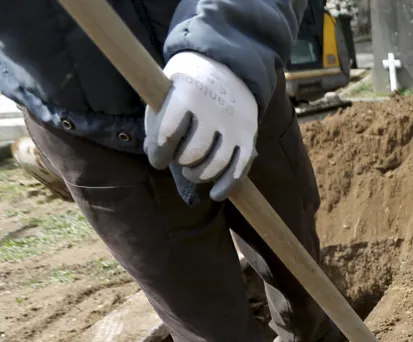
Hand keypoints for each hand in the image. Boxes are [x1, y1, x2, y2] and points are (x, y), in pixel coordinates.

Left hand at [145, 52, 257, 201]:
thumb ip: (159, 119)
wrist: (228, 66)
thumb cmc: (188, 83)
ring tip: (192, 172)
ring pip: (216, 164)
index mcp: (186, 94)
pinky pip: (240, 168)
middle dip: (181, 162)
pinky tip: (215, 194)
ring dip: (199, 175)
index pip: (168, 133)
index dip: (158, 153)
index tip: (157, 159)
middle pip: (193, 152)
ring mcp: (233, 125)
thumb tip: (155, 154)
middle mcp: (212, 110)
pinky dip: (227, 185)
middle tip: (179, 160)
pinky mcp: (248, 136)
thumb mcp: (167, 89)